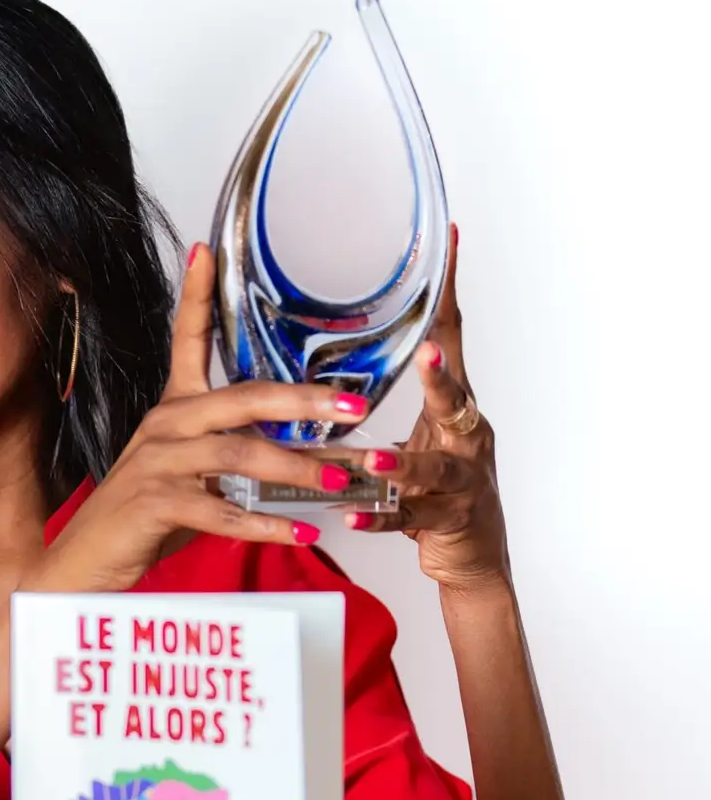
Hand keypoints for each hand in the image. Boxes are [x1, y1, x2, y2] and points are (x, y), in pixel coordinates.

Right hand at [33, 243, 368, 593]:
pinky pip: (221, 508)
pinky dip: (265, 522)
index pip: (185, 339)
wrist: (85, 562)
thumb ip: (234, 456)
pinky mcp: (155, 503)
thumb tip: (302, 456)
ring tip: (341, 481)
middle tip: (354, 408)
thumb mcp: (190, 474)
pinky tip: (299, 530)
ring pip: (239, 452)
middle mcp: (165, 425)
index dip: (196, 294)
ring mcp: (158, 462)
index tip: (207, 250)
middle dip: (304, 400)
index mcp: (173, 409)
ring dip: (297, 468)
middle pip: (243, 397)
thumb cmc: (143, 518)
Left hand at [345, 225, 510, 591]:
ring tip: (375, 459)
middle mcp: (466, 438)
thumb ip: (379, 405)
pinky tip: (354, 513)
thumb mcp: (418, 435)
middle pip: (457, 401)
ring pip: (434, 468)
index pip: (451, 339)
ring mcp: (460, 482)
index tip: (446, 244)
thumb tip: (326, 362)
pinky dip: (380, 516)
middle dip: (441, 377)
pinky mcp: (446, 522)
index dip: (448, 293)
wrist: (472, 555)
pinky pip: (408, 519)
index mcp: (457, 408)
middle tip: (426, 354)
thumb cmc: (439, 489)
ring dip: (403, 462)